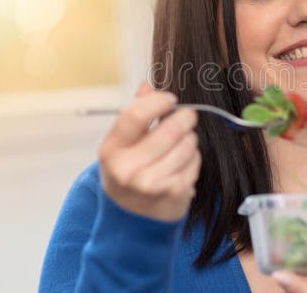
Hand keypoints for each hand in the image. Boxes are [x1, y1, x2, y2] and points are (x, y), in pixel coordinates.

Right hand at [98, 81, 200, 221]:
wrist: (132, 221)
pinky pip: (195, 161)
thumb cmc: (128, 175)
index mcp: (111, 151)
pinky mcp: (173, 192)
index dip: (157, 101)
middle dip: (184, 118)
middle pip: (169, 129)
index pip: (135, 115)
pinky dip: (193, 158)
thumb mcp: (122, 146)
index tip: (170, 99)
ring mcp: (151, 183)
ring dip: (189, 139)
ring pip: (187, 144)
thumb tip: (146, 85)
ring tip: (180, 146)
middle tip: (186, 116)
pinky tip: (182, 165)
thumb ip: (135, 115)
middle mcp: (128, 169)